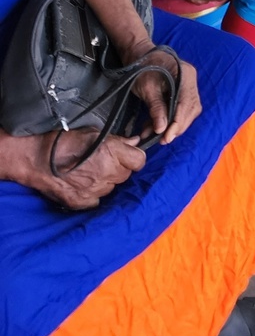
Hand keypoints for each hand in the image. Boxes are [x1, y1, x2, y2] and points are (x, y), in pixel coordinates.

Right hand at [1, 127, 146, 208]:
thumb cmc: (63, 141)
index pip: (139, 161)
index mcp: (112, 153)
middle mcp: (106, 173)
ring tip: (90, 171)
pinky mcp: (82, 202)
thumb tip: (134, 142)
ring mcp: (94, 191)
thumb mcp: (93, 132)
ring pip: (112, 188)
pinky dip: (93, 193)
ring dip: (106, 181)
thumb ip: (117, 140)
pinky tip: (82, 183)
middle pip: (126, 175)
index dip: (134, 157)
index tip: (128, 155)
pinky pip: (97, 200)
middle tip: (105, 161)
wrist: (35, 158)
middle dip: (119, 168)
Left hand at [133, 51, 201, 144]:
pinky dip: (170, 119)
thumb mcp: (147, 88)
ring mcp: (189, 85)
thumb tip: (161, 129)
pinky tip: (156, 127)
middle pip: (191, 109)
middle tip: (162, 140)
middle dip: (177, 126)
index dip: (178, 123)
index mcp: (185, 75)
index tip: (166, 137)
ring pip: (188, 111)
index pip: (187, 104)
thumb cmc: (141, 68)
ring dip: (174, 125)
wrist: (138, 55)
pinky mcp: (183, 90)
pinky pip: (181, 108)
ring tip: (157, 136)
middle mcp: (191, 80)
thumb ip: (156, 108)